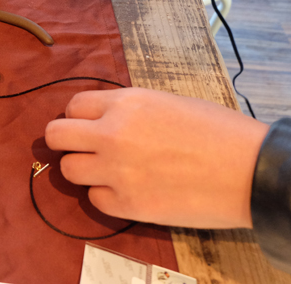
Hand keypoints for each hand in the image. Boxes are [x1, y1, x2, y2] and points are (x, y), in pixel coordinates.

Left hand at [45, 87, 268, 228]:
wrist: (250, 170)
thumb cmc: (216, 131)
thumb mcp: (165, 102)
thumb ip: (127, 109)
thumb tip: (99, 119)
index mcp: (125, 103)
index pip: (72, 106)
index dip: (79, 117)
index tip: (90, 125)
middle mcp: (112, 134)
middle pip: (55, 136)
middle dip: (65, 141)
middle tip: (82, 148)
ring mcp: (117, 171)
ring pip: (68, 170)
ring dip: (84, 169)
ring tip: (108, 170)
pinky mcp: (128, 204)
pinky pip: (94, 200)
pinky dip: (106, 196)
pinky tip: (128, 189)